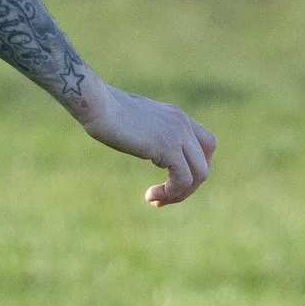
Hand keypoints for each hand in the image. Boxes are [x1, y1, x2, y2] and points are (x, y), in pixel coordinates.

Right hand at [76, 79, 216, 205]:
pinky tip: (151, 196)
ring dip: (179, 194)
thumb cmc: (104, 111)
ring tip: (156, 200)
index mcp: (176, 116)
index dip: (196, 166)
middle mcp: (182, 124)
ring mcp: (177, 134)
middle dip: (188, 186)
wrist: (98, 105)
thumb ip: (148, 130)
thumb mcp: (135, 120)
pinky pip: (183, 179)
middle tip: (165, 196)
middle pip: (205, 163)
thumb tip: (145, 142)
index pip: (207, 144)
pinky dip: (171, 193)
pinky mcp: (167, 147)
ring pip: (199, 174)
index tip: (172, 179)